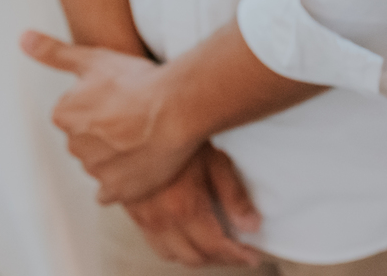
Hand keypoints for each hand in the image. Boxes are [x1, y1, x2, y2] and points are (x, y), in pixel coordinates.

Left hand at [21, 30, 198, 202]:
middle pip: (90, 140)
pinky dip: (123, 182)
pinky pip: (112, 191)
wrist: (178, 107)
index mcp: (64, 115)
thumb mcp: (96, 58)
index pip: (79, 114)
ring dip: (119, 155)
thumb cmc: (140, 81)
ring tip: (148, 137)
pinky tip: (141, 165)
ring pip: (103, 163)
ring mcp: (96, 170)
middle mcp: (74, 146)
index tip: (124, 99)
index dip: (105, 105)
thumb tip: (23, 38)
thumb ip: (55, 52)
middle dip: (109, 132)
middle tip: (138, 117)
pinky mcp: (118, 190)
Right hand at [125, 143, 261, 266]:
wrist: (138, 127)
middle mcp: (162, 221)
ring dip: (196, 255)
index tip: (252, 257)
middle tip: (239, 252)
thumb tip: (251, 226)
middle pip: (194, 257)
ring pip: (172, 255)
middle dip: (220, 258)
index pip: (216, 246)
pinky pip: (156, 244)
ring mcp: (144, 220)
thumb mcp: (216, 162)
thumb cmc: (182, 138)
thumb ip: (234, 196)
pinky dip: (175, 248)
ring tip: (217, 247)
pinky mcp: (134, 215)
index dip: (237, 255)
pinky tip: (188, 237)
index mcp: (184, 209)